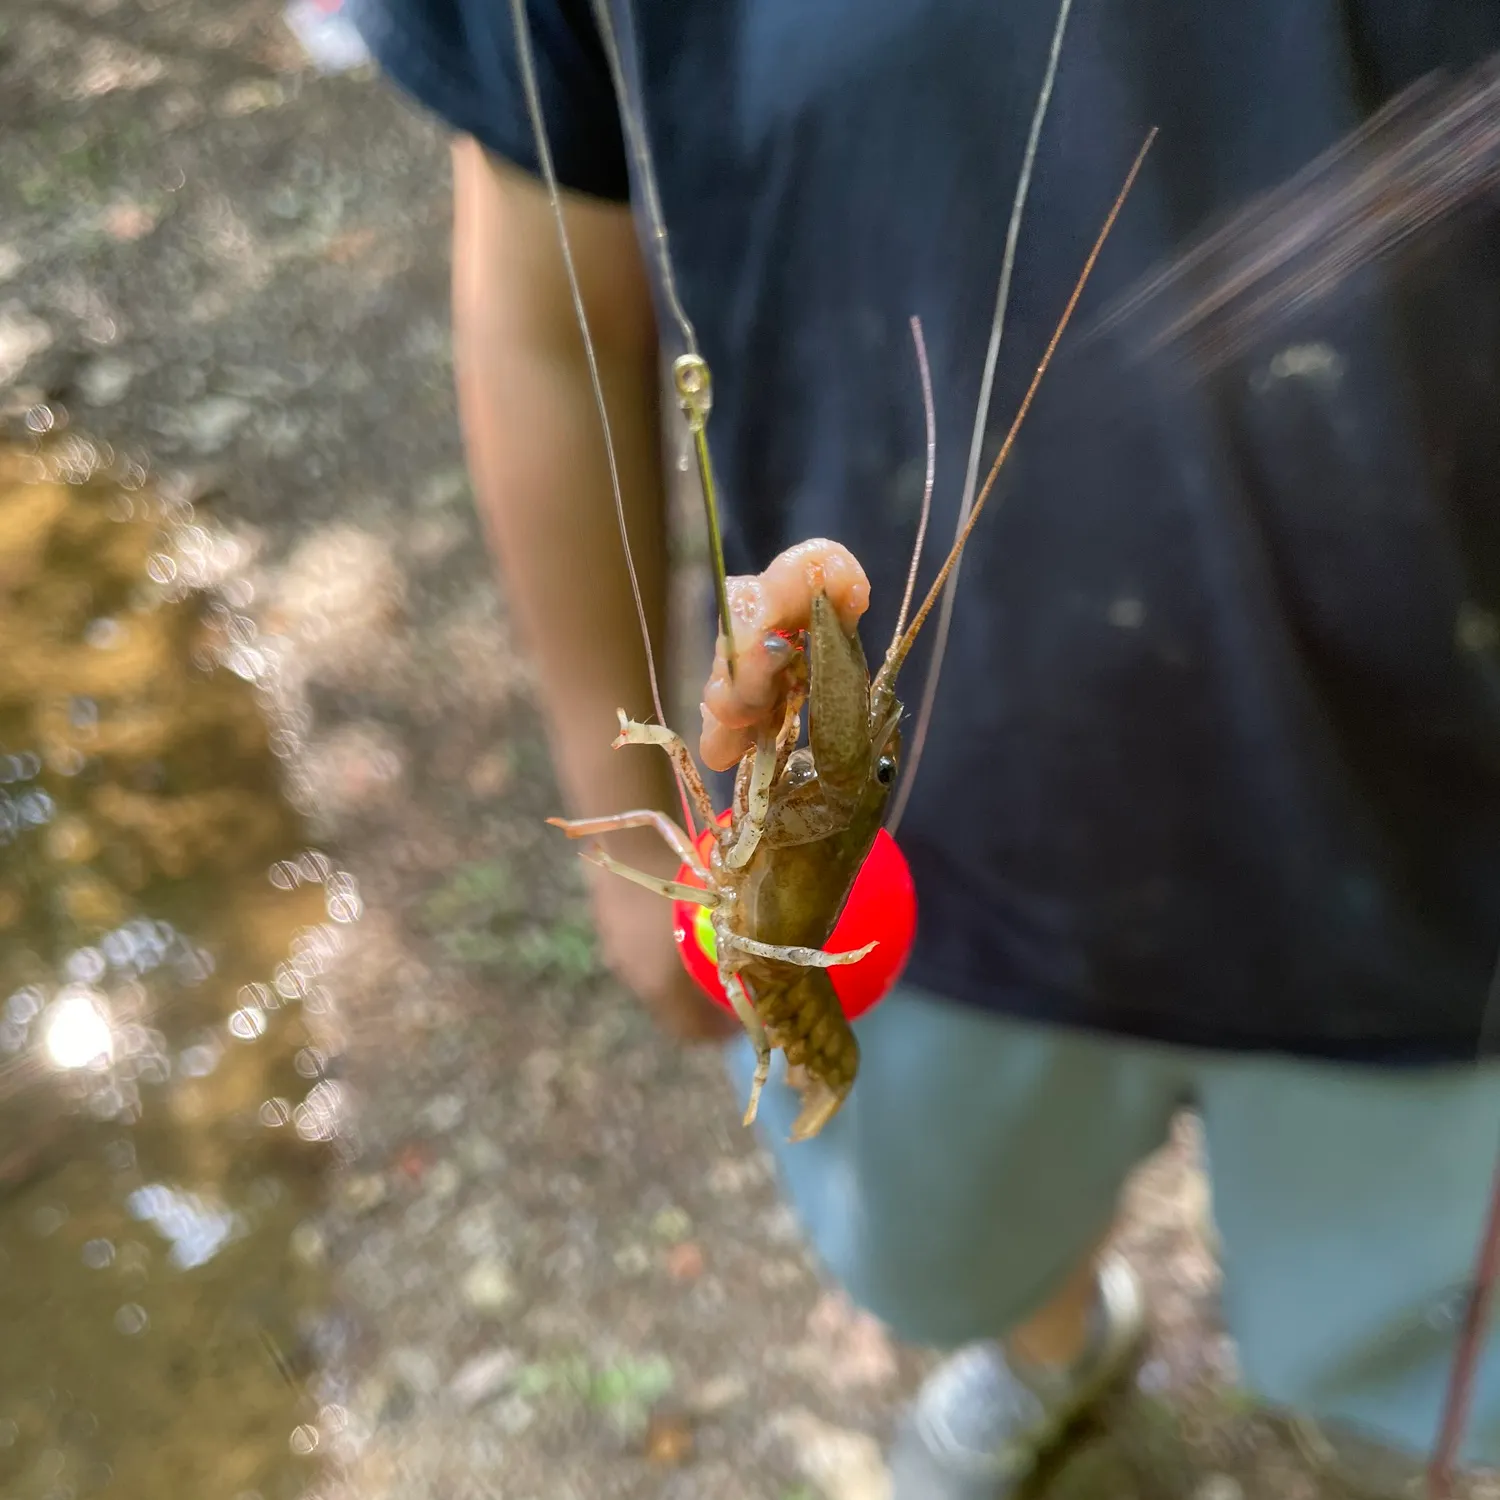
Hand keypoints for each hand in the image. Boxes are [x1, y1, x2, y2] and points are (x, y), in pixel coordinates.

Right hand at [586, 826, 738, 1043]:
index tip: (742, 1022)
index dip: (720, 1032)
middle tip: (726, 991)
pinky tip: (673, 932)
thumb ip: (739, 952)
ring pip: (651, 981)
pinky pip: (637, 955)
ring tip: (702, 960)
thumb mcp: (721, 922)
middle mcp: (635, 979)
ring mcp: (617, 954)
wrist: (633, 844)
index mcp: (661, 987)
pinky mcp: (607, 929)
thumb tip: (766, 969)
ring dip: (676, 980)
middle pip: (671, 1009)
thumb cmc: (685, 884)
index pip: (693, 1030)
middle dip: (700, 1006)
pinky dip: (657, 956)